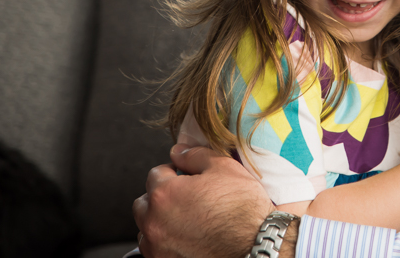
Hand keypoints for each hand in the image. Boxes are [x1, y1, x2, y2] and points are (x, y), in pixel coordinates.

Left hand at [133, 144, 273, 257]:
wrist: (255, 245)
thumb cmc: (242, 209)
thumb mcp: (224, 168)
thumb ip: (195, 156)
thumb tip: (179, 152)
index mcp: (164, 194)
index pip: (156, 173)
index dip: (174, 172)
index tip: (187, 177)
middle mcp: (154, 222)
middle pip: (144, 202)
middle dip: (161, 197)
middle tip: (185, 198)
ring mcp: (157, 247)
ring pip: (146, 228)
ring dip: (160, 221)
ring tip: (186, 220)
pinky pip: (154, 249)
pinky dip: (165, 242)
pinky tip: (186, 237)